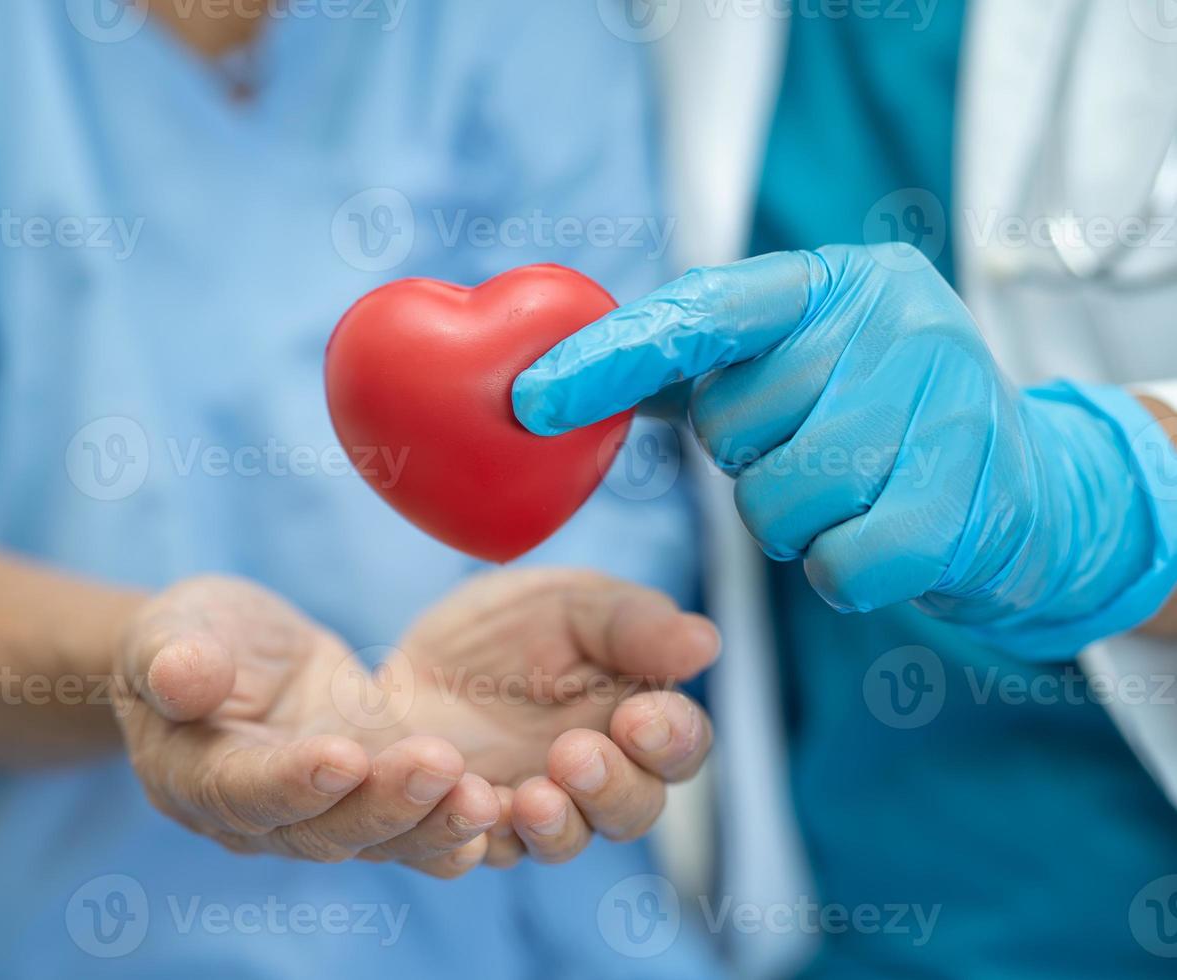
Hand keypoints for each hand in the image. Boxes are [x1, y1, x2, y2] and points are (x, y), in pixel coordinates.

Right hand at [114, 576, 502, 877]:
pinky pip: (406, 829)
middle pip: (320, 831)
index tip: (344, 754)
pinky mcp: (363, 798)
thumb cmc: (187, 635)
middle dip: (384, 805)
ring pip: (374, 838)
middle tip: (441, 767)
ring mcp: (315, 814)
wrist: (225, 651)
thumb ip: (169, 655)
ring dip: (429, 823)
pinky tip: (495, 816)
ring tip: (483, 798)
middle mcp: (255, 817)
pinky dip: (447, 832)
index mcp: (192, 777)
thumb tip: (180, 675)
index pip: (242, 791)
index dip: (292, 781)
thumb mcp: (167, 628)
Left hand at [393, 568, 716, 865]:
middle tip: (574, 755)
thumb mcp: (567, 605)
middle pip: (630, 812)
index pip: (679, 749)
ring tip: (524, 794)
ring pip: (559, 843)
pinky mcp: (462, 834)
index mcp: (633, 722)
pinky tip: (458, 796)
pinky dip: (462, 834)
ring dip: (548, 825)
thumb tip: (706, 643)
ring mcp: (530, 815)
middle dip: (610, 789)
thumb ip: (631, 625)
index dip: (670, 740)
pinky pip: (467, 854)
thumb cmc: (507, 630)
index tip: (641, 717)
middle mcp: (592, 783)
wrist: (411, 659)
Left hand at [514, 244, 1174, 654]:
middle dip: (751, 459)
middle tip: (813, 445)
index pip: (699, 311)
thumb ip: (689, 361)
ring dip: (796, 519)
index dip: (610, 357)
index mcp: (832, 280)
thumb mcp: (793, 361)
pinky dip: (844, 567)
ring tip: (851, 489)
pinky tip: (882, 536)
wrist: (1024, 484)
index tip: (530, 399)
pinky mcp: (969, 498)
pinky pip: (840, 563)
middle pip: (733, 426)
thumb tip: (553, 376)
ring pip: (781, 500)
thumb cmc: (872, 417)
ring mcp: (943, 402)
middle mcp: (893, 320)